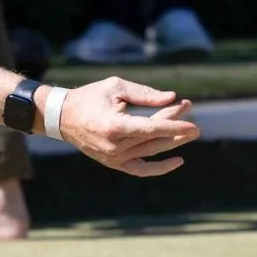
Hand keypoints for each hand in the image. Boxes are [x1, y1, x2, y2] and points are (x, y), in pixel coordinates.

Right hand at [56, 78, 199, 177]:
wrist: (63, 118)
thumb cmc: (90, 98)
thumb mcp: (116, 87)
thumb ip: (144, 94)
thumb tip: (171, 97)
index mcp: (114, 126)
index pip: (151, 129)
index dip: (174, 126)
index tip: (193, 124)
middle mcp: (115, 147)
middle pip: (154, 137)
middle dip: (174, 123)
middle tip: (189, 108)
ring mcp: (114, 158)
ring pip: (151, 150)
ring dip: (172, 139)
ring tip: (187, 127)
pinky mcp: (114, 163)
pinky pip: (141, 169)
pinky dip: (159, 168)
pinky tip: (178, 160)